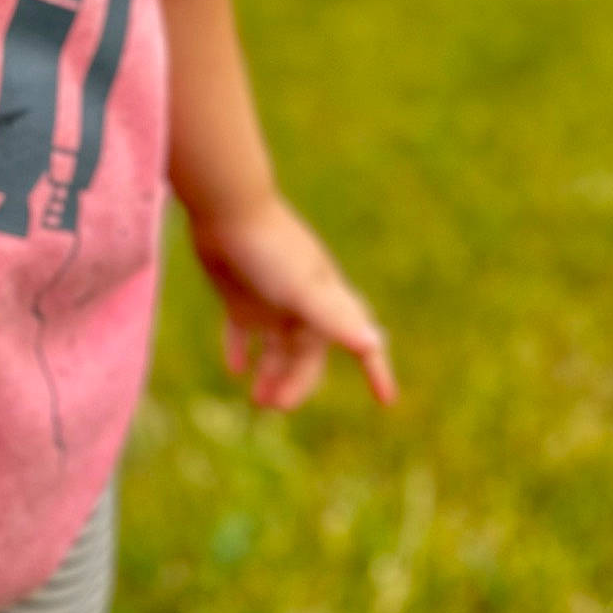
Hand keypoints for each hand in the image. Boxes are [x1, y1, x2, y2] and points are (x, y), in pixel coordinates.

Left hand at [186, 193, 396, 410]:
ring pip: (276, 348)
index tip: (387, 400)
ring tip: (258, 399)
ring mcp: (269, 299)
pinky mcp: (239, 294)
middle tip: (274, 405)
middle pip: (307, 355)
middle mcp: (301, 302)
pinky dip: (240, 350)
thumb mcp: (302, 288)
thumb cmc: (268, 248)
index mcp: (325, 300)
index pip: (359, 339)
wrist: (225, 207)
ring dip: (271, 374)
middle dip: (297, 382)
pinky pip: (242, 330)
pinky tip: (235, 370)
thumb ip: (336, 316)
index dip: (376, 369)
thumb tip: (375, 343)